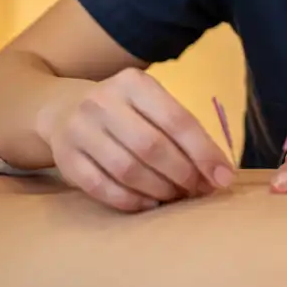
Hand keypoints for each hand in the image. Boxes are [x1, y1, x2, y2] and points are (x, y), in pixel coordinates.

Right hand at [40, 68, 234, 211]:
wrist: (62, 108)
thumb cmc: (125, 111)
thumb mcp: (151, 104)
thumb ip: (182, 131)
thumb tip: (218, 172)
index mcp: (134, 83)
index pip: (176, 119)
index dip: (203, 152)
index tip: (223, 177)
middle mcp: (103, 101)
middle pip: (152, 147)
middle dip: (182, 174)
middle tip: (198, 190)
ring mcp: (79, 129)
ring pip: (127, 170)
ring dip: (159, 190)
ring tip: (175, 196)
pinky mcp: (66, 158)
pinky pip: (102, 188)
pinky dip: (131, 201)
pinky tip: (149, 204)